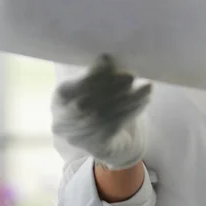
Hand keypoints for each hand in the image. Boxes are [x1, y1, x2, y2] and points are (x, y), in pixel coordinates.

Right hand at [51, 54, 151, 170]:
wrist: (116, 139)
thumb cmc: (104, 102)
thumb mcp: (100, 84)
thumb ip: (100, 74)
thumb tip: (106, 58)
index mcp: (60, 99)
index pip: (70, 88)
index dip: (89, 76)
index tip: (109, 60)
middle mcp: (62, 121)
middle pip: (86, 103)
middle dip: (110, 87)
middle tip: (131, 75)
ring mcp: (77, 138)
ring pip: (103, 116)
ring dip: (126, 99)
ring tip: (145, 86)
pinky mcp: (96, 148)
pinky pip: (114, 127)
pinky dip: (131, 111)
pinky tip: (145, 98)